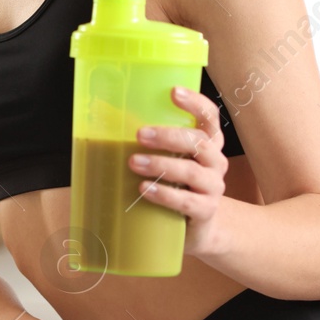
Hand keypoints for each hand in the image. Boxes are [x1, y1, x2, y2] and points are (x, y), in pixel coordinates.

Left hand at [130, 85, 230, 258]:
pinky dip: (164, 194)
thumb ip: (152, 143)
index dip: (195, 103)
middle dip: (168, 136)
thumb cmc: (177, 186)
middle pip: (199, 142)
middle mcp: (215, 162)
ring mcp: (213, 187)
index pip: (209, 117)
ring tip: (134, 162)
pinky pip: (187, 202)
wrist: (199, 228)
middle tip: (140, 134)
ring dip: (161, 164)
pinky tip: (144, 189)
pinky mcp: (206, 211)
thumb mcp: (170, 160)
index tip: (174, 91)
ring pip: (191, 171)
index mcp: (208, 144)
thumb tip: (104, 119)